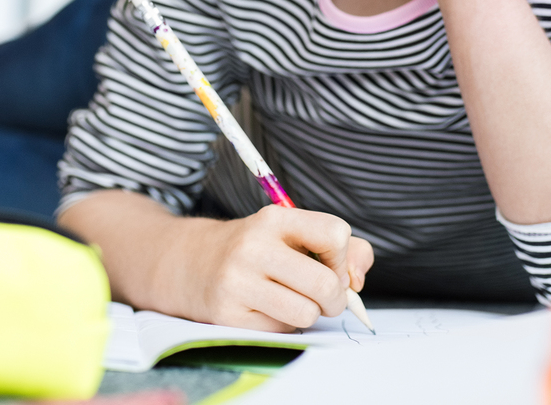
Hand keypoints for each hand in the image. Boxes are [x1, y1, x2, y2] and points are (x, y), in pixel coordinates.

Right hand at [168, 205, 374, 330]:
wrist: (192, 262)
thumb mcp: (294, 234)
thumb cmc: (259, 250)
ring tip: (294, 302)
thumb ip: (345, 248)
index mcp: (275, 218)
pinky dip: (284, 325)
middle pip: (325, 283)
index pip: (335, 233)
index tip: (329, 264)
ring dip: (310, 314)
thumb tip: (358, 282)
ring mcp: (238, 282)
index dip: (342, 257)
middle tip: (324, 297)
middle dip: (335, 298)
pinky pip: (282, 331)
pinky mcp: (228, 315)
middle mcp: (254, 246)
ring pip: (307, 313)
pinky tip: (266, 309)